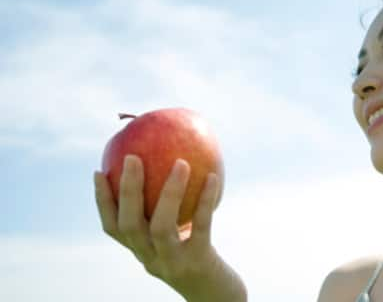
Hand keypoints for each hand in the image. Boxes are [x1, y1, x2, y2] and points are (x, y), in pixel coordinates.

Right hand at [94, 155, 245, 300]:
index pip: (113, 228)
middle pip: (129, 225)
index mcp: (142, 251)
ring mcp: (173, 263)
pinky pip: (201, 227)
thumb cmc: (201, 258)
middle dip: (127, 190)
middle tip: (132, 157)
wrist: (219, 296)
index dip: (102, 201)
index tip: (99, 171)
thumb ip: (173, 211)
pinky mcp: (198, 263)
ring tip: (180, 163)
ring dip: (169, 192)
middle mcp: (150, 259)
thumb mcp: (181, 237)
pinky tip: (214, 178)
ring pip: (161, 227)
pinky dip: (205, 201)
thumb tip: (173, 163)